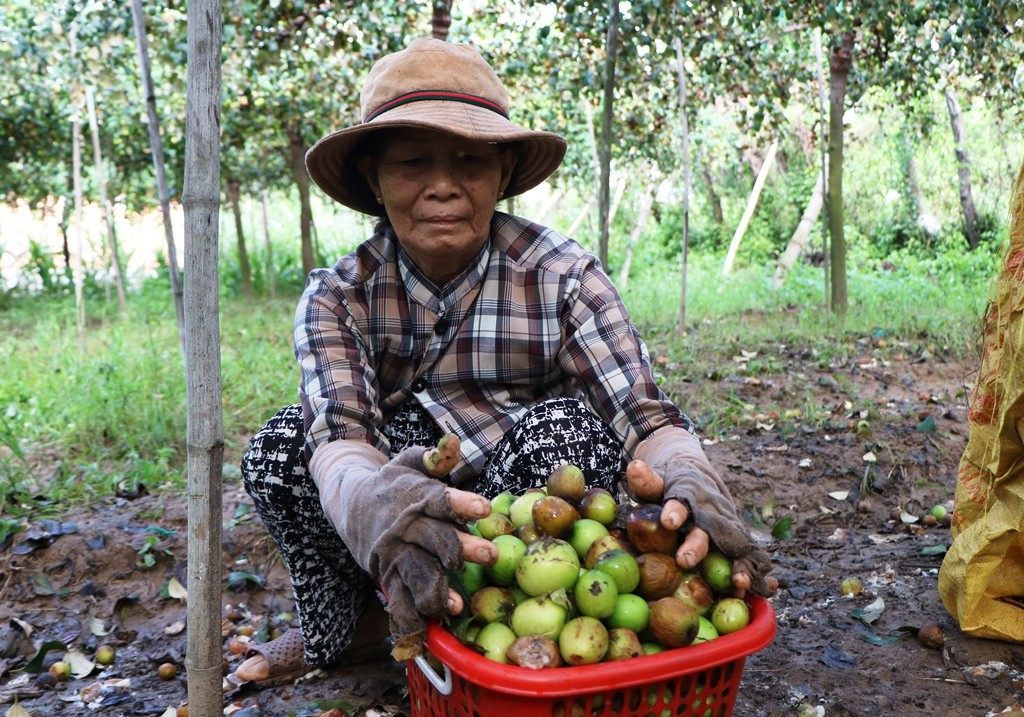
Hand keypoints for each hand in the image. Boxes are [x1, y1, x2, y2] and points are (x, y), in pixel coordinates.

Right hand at [321, 434, 496, 659]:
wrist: (349, 502)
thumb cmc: (393, 483)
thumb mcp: (408, 462)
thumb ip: (433, 456)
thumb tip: (452, 443)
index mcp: (415, 497)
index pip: (439, 499)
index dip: (460, 504)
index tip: (484, 509)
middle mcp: (404, 527)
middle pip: (433, 539)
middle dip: (460, 549)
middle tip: (489, 555)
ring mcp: (393, 553)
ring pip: (415, 573)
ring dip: (436, 590)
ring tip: (458, 605)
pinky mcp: (386, 574)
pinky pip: (398, 597)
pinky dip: (410, 614)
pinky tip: (426, 627)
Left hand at [626, 459, 775, 597]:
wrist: (697, 479)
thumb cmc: (670, 485)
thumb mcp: (656, 481)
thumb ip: (646, 481)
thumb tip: (634, 467)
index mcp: (688, 493)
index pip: (681, 499)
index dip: (675, 510)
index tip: (668, 521)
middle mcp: (710, 510)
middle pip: (706, 528)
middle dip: (697, 546)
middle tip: (684, 561)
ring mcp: (726, 525)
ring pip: (733, 544)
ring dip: (738, 564)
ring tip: (738, 583)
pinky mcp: (736, 540)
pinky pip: (749, 557)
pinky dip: (756, 573)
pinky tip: (762, 591)